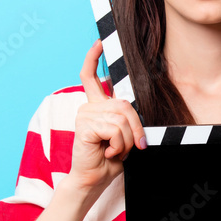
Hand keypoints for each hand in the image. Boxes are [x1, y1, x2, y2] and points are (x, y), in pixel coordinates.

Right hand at [69, 39, 146, 193]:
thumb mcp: (124, 136)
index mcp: (96, 106)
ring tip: (116, 151)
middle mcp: (88, 106)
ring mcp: (85, 114)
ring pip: (122, 119)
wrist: (93, 178)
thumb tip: (136, 112)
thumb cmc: (109, 159)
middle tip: (135, 146)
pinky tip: (107, 152)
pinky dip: (119, 145)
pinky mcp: (84, 125)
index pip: (90, 76)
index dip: (93, 58)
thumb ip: (127, 120)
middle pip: (124, 105)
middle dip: (136, 127)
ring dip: (127, 140)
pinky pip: (115, 130)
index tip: (97, 42)